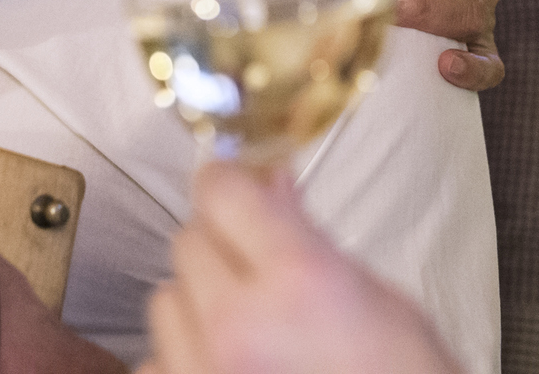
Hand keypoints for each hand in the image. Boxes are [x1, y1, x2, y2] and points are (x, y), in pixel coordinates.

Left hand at [140, 163, 460, 373]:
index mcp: (301, 281)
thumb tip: (271, 188)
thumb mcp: (382, 301)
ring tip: (249, 328)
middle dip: (223, 245)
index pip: (222, 193)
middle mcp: (241, 325)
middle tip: (260, 267)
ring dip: (198, 302)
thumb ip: (312, 240)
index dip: (232, 183)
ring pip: (165, 298)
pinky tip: (228, 365)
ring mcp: (205, 371)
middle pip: (189, 240)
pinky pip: (156, 359)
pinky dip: (184, 357)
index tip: (239, 187)